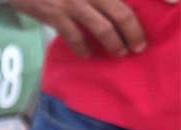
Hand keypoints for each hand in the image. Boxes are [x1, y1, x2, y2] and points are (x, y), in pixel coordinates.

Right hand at [10, 0, 145, 56]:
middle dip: (132, 33)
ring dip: (113, 44)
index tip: (145, 27)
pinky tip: (87, 54)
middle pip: (120, 14)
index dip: (136, 17)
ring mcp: (73, 3)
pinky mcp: (55, 15)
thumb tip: (112, 9)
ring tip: (119, 53)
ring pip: (102, 28)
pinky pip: (74, 36)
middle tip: (137, 47)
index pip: (123, 2)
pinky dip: (82, 48)